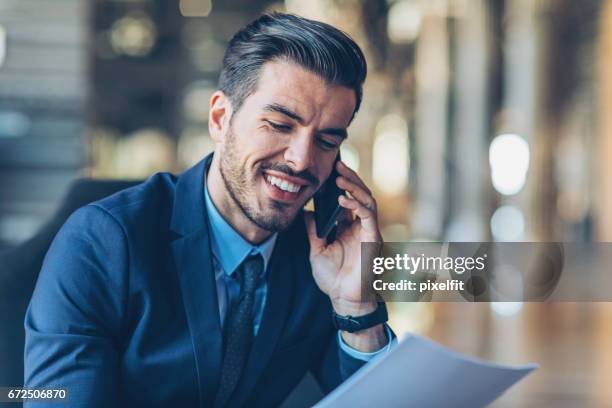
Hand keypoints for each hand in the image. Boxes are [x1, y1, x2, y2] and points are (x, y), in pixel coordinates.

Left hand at [305, 160, 386, 351]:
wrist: (344, 300)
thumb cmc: (334, 278)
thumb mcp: (316, 249)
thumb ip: (313, 230)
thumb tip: (304, 212)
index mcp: (348, 226)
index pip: (346, 198)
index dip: (339, 183)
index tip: (327, 169)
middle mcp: (360, 225)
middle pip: (359, 194)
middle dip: (348, 178)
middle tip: (336, 165)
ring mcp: (368, 231)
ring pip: (367, 199)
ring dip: (354, 186)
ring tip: (338, 177)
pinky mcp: (373, 238)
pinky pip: (369, 215)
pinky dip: (357, 204)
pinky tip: (343, 198)